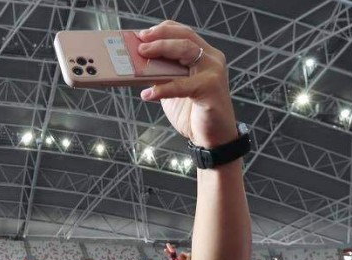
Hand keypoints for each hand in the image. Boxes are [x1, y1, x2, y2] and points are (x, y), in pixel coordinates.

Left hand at [136, 22, 237, 148]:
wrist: (212, 136)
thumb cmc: (193, 112)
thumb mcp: (174, 88)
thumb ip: (163, 75)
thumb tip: (138, 65)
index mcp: (203, 55)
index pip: (184, 33)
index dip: (163, 30)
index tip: (143, 34)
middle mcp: (211, 59)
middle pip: (185, 38)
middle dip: (159, 38)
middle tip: (140, 45)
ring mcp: (213, 72)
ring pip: (186, 51)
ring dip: (161, 51)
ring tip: (141, 56)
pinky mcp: (211, 88)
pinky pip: (182, 85)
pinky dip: (163, 89)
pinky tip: (147, 94)